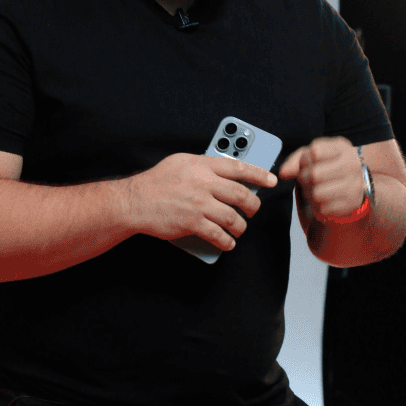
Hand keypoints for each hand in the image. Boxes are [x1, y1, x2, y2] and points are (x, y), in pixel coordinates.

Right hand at [126, 153, 277, 251]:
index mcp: (201, 165)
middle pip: (241, 194)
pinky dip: (227, 241)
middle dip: (253, 205)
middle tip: (254, 209)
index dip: (259, 174)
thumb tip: (227, 171)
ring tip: (239, 228)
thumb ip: (203, 165)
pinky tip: (228, 242)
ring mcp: (198, 204)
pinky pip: (219, 235)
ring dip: (241, 226)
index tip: (271, 180)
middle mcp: (202, 183)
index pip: (238, 167)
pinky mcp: (192, 223)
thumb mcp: (180, 162)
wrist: (134, 202)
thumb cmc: (156, 182)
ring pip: (233, 217)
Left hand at [277, 136, 364, 220]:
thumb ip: (295, 160)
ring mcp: (355, 185)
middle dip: (304, 178)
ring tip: (314, 189)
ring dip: (309, 194)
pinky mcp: (352, 204)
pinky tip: (323, 199)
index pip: (314, 152)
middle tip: (308, 179)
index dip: (305, 160)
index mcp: (342, 147)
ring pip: (317, 194)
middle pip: (314, 175)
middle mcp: (352, 165)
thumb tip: (283, 174)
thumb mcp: (313, 154)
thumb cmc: (328, 164)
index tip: (308, 163)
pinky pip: (324, 209)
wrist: (352, 180)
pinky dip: (318, 206)